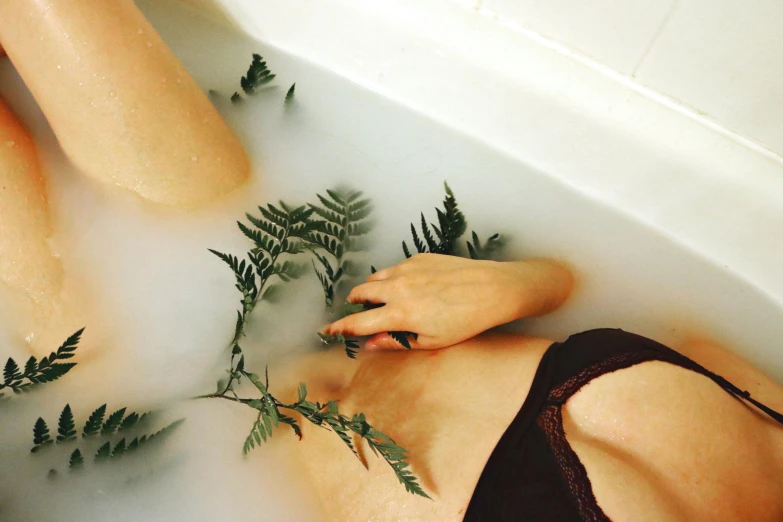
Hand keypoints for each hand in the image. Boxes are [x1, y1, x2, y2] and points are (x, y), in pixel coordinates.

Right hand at [324, 254, 572, 349]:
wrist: (493, 288)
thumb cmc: (465, 321)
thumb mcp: (431, 341)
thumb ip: (396, 342)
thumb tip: (370, 345)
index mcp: (400, 313)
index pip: (358, 323)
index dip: (339, 328)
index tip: (327, 331)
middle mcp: (398, 288)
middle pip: (360, 294)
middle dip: (355, 304)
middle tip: (361, 313)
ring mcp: (407, 269)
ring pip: (375, 278)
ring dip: (372, 290)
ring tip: (384, 300)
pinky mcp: (418, 257)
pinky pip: (395, 268)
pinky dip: (393, 278)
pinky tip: (411, 288)